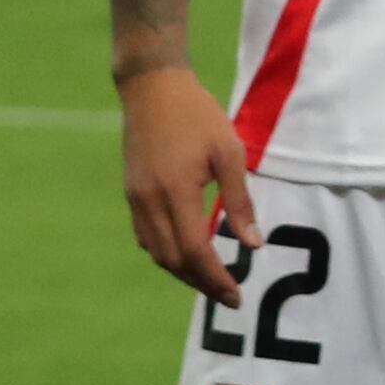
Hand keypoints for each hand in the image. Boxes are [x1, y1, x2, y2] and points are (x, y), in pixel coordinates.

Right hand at [118, 62, 257, 298]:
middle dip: (200, 282)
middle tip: (229, 296)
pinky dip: (166, 253)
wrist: (152, 88)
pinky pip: (146, 235)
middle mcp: (148, 201)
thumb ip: (239, 201)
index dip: (214, 278)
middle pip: (171, 259)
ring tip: (212, 281)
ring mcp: (135, 198)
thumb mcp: (229, 153)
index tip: (236, 295)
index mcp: (174, 192)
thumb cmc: (198, 116)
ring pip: (155, 251)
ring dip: (182, 271)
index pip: (193, 250)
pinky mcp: (131, 192)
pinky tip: (187, 254)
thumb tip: (253, 244)